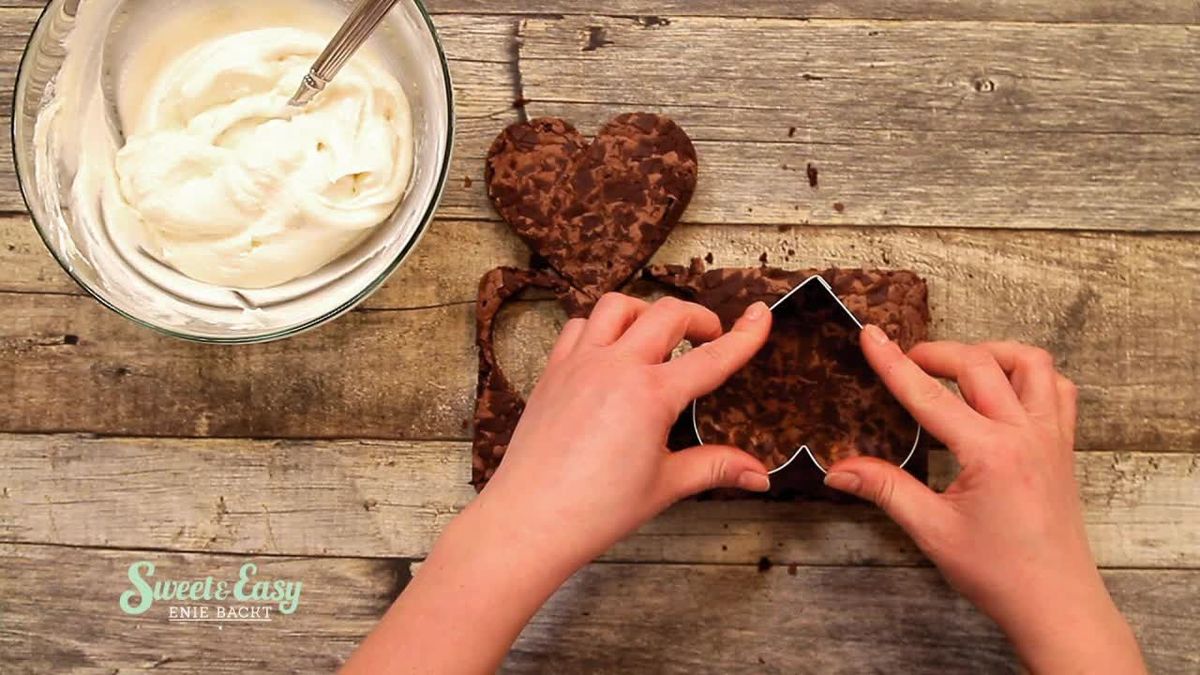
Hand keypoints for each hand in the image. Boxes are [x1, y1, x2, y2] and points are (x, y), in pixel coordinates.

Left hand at [483, 293, 774, 565]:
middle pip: (667, 314)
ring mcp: (580, 363)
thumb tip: (757, 473)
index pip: (712, 357)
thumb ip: (714, 467)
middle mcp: (615, 367)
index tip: (760, 316)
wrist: (530, 519)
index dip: (743, 335)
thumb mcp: (665, 485)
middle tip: (710, 336)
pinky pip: (579, 327)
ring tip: (658, 336)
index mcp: (651, 394)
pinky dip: (601, 327)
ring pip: (617, 306)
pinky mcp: (553, 371)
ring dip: (645, 311)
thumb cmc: (595, 509)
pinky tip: (610, 350)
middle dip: (697, 318)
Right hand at [824, 329, 1144, 673]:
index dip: (894, 364)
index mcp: (991, 454)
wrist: (1056, 604)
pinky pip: (1058, 390)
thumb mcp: (932, 531)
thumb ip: (886, 489)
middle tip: (905, 359)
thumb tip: (838, 469)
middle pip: (980, 364)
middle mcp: (1027, 435)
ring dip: (991, 353)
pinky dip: (1030, 375)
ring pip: (1031, 364)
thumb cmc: (1001, 574)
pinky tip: (1004, 388)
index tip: (871, 336)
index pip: (931, 396)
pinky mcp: (1063, 447)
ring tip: (959, 366)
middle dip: (936, 352)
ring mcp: (1052, 437)